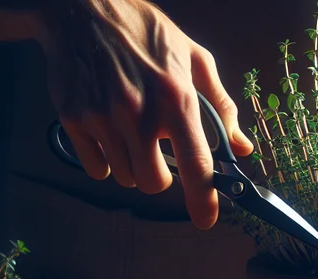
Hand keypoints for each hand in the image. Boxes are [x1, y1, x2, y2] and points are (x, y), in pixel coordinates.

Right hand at [37, 0, 253, 228]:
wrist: (81, 8)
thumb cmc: (144, 31)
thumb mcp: (193, 58)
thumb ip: (222, 106)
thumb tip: (243, 147)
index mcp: (176, 97)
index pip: (196, 165)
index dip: (204, 200)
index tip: (207, 219)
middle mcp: (140, 113)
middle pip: (154, 184)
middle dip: (160, 177)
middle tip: (158, 153)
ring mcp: (104, 118)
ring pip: (125, 177)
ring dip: (132, 165)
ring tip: (130, 130)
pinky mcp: (75, 120)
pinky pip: (96, 167)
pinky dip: (104, 160)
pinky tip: (108, 131)